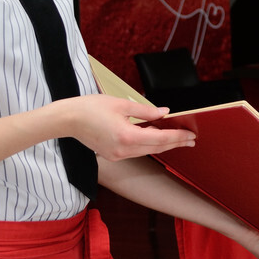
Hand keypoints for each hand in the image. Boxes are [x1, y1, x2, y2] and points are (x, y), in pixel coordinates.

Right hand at [59, 94, 195, 160]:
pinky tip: (155, 137)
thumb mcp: (121, 104)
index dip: (178, 137)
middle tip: (191, 140)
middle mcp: (123, 150)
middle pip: (156, 148)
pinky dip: (148, 144)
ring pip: (147, 151)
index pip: (160, 139)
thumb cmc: (90, 108)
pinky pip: (136, 151)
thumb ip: (145, 110)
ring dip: (163, 144)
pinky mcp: (112, 155)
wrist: (67, 120)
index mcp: (127, 136)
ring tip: (177, 138)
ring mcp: (117, 155)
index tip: (191, 136)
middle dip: (175, 143)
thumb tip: (164, 113)